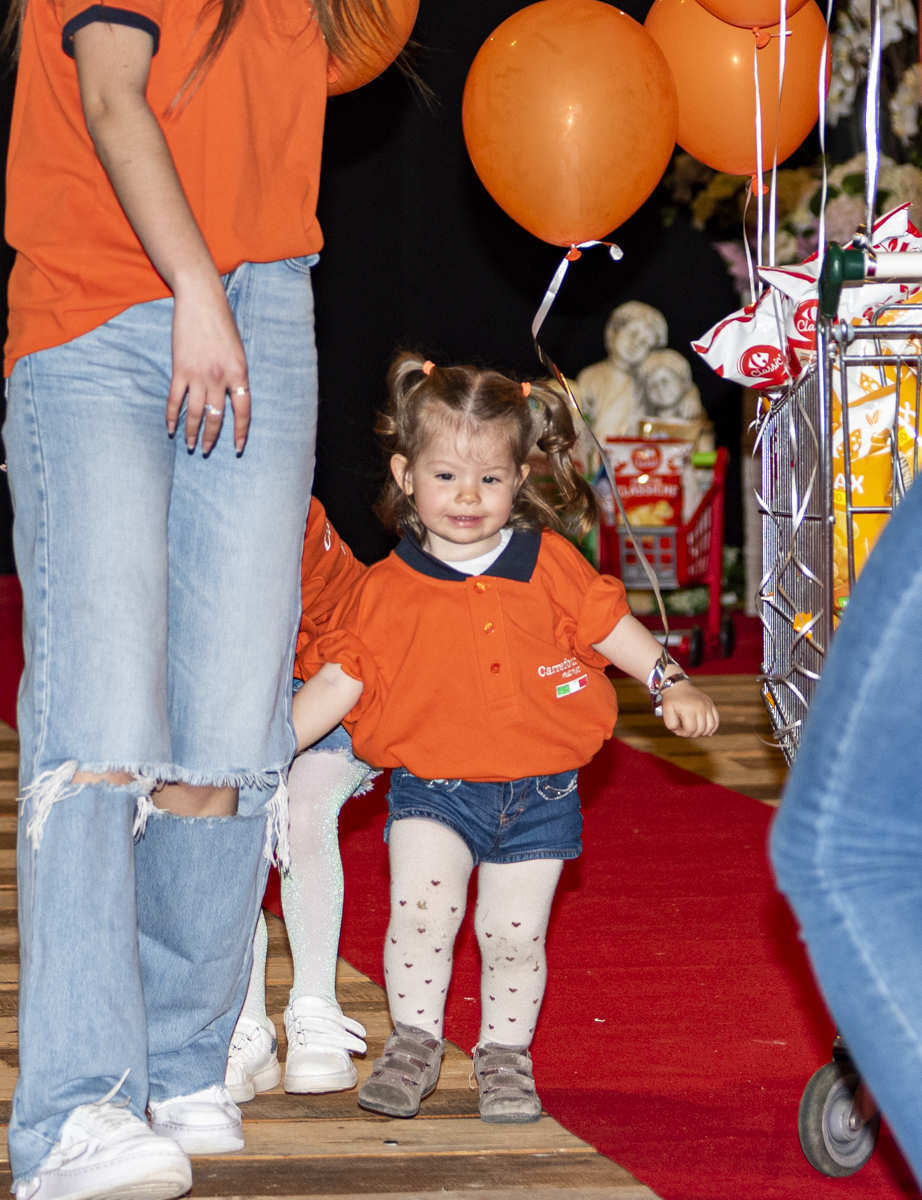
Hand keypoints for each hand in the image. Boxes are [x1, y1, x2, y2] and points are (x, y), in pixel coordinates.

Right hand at [167, 276, 250, 454]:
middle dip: (212, 437)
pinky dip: (172, 415)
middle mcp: (220, 377)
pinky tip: (170, 428)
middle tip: (207, 450)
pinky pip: (175, 399)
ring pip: (195, 413)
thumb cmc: (222, 322)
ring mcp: (198, 374)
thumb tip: (231, 396)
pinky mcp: (179, 369)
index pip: (243, 411)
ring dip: (192, 432)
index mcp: (240, 373)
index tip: (238, 447)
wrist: (201, 299)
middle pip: (216, 417)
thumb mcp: (238, 350)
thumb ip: (236, 374)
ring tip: (190, 445)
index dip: (241, 432)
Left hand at [661, 680, 718, 737]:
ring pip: (710, 726)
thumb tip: (679, 730)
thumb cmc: (671, 700)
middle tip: (684, 730)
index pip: (690, 730)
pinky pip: (716, 720)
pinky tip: (706, 731)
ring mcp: (707, 705)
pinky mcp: (711, 704)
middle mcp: (700, 707)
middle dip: (692, 734)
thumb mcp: (666, 711)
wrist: (677, 686)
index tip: (677, 729)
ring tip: (694, 730)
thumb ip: (670, 723)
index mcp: (689, 709)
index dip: (683, 733)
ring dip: (702, 732)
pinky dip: (713, 728)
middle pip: (700, 729)